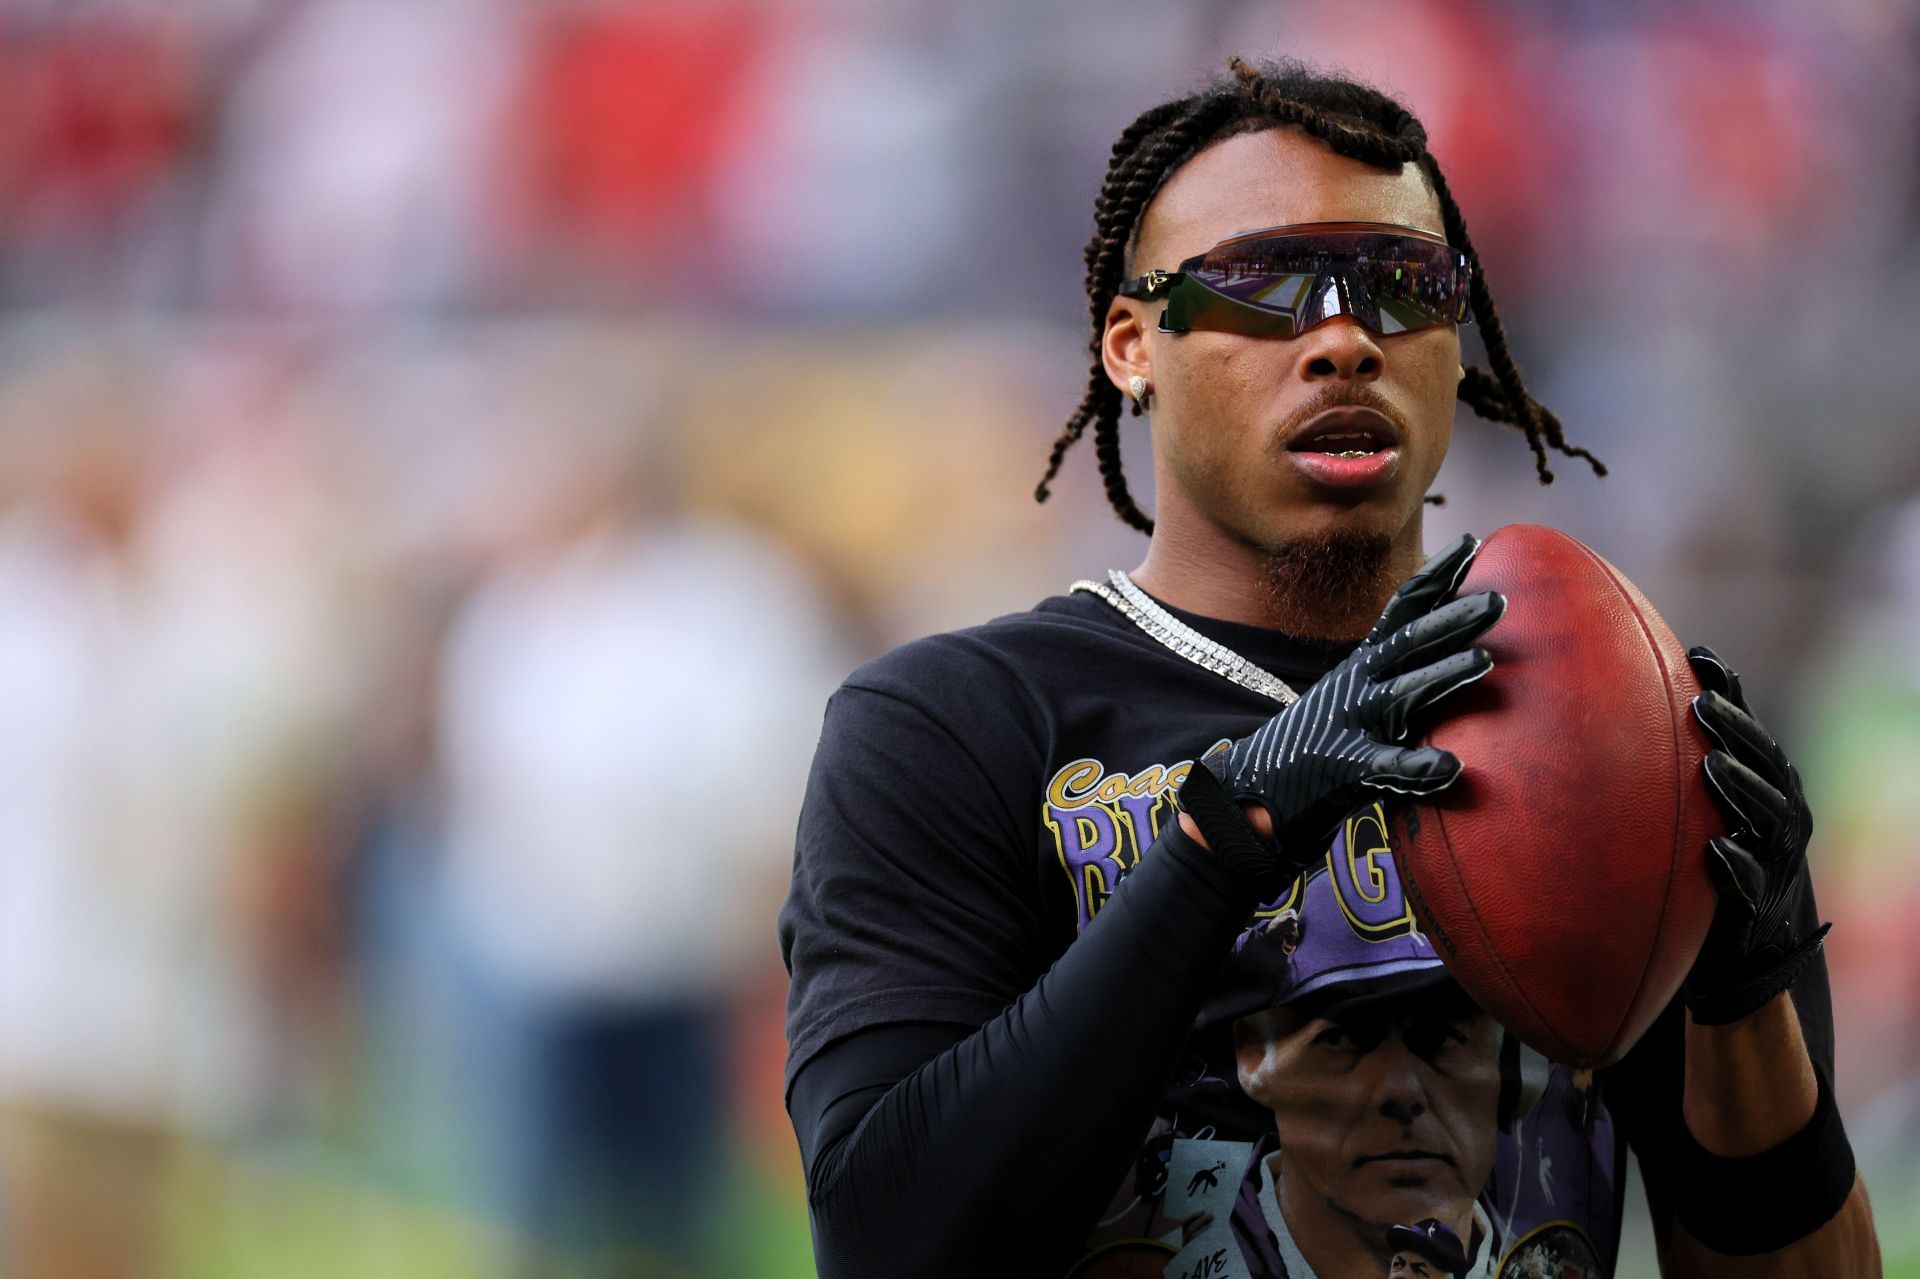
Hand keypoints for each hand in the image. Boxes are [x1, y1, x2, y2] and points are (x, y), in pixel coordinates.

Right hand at [1192, 534, 1502, 876]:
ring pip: (1401, 694)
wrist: (1255, 786)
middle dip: (1454, 620)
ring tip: (1483, 662)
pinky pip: (1385, 767)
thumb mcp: (1362, 691)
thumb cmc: (1327, 739)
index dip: (1436, 575)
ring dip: (1442, 676)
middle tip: (1499, 600)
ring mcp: (1350, 723)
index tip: (1471, 541)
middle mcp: (1358, 683)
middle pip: (1409, 643)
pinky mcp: (1344, 769)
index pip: (1404, 608)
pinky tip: (1449, 765)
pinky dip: (1417, 766)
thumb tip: (1457, 639)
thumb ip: (1404, 668)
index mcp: (1366, 662)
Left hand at [1684, 646, 1829, 1025]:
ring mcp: (1775, 856)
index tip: (1698, 655)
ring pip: (1768, 815)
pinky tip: (1716, 851)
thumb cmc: (1697, 858)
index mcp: (1758, 779)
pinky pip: (1752, 884)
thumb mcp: (1684, 809)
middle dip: (1737, 728)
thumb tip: (1582, 707)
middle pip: (1763, 759)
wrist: (1733, 946)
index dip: (1729, 688)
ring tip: (1712, 763)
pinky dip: (1736, 866)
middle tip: (1703, 702)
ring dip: (1742, 788)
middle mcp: (1776, 810)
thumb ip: (1659, 766)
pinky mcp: (1762, 903)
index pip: (1745, 725)